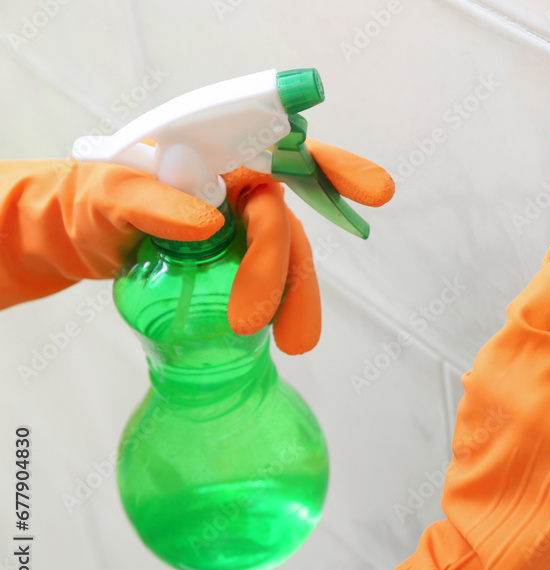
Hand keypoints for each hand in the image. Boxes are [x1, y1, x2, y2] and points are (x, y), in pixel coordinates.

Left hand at [0, 140, 393, 353]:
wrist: (82, 237)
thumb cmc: (93, 200)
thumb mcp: (109, 196)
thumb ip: (153, 202)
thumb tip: (209, 221)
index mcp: (223, 155)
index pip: (288, 152)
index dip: (335, 170)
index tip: (375, 192)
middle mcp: (244, 189)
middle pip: (289, 224)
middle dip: (295, 273)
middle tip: (276, 324)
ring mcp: (245, 228)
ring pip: (288, 261)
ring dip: (298, 300)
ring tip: (296, 344)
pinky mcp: (239, 262)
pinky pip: (273, 283)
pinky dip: (284, 308)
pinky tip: (281, 336)